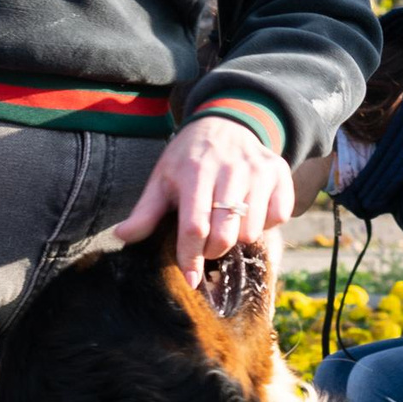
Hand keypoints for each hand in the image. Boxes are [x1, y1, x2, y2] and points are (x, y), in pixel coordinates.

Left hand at [113, 118, 294, 286]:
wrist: (225, 123)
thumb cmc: (189, 158)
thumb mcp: (162, 178)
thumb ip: (145, 211)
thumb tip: (123, 236)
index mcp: (196, 172)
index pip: (195, 226)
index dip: (191, 256)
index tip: (190, 278)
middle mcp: (230, 169)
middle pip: (226, 234)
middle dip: (213, 251)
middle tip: (207, 245)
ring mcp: (258, 170)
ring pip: (253, 230)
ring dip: (238, 238)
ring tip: (227, 224)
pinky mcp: (280, 173)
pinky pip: (278, 216)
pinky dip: (264, 223)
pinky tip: (250, 212)